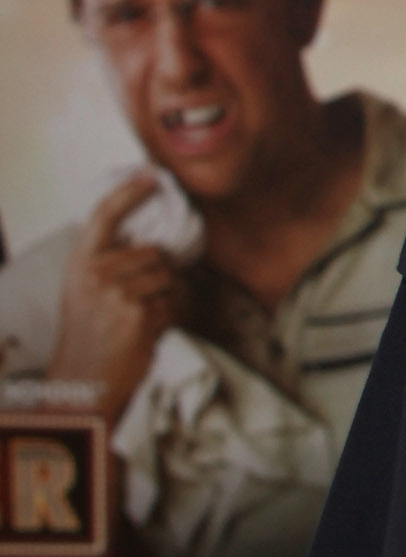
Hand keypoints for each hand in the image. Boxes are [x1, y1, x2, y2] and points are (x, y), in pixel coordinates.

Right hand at [50, 174, 190, 424]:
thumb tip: (144, 233)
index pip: (105, 214)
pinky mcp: (140, 317)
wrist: (83, 380)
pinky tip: (154, 327)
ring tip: (150, 313)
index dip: (130, 190)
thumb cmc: (86, 332)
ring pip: (169, 276)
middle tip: (149, 294)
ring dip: (171, 293)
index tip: (151, 176)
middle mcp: (97, 274)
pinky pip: (175, 302)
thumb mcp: (82, 288)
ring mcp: (119, 295)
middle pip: (155, 251)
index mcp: (80, 262)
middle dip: (162, 270)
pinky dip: (173, 313)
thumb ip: (105, 260)